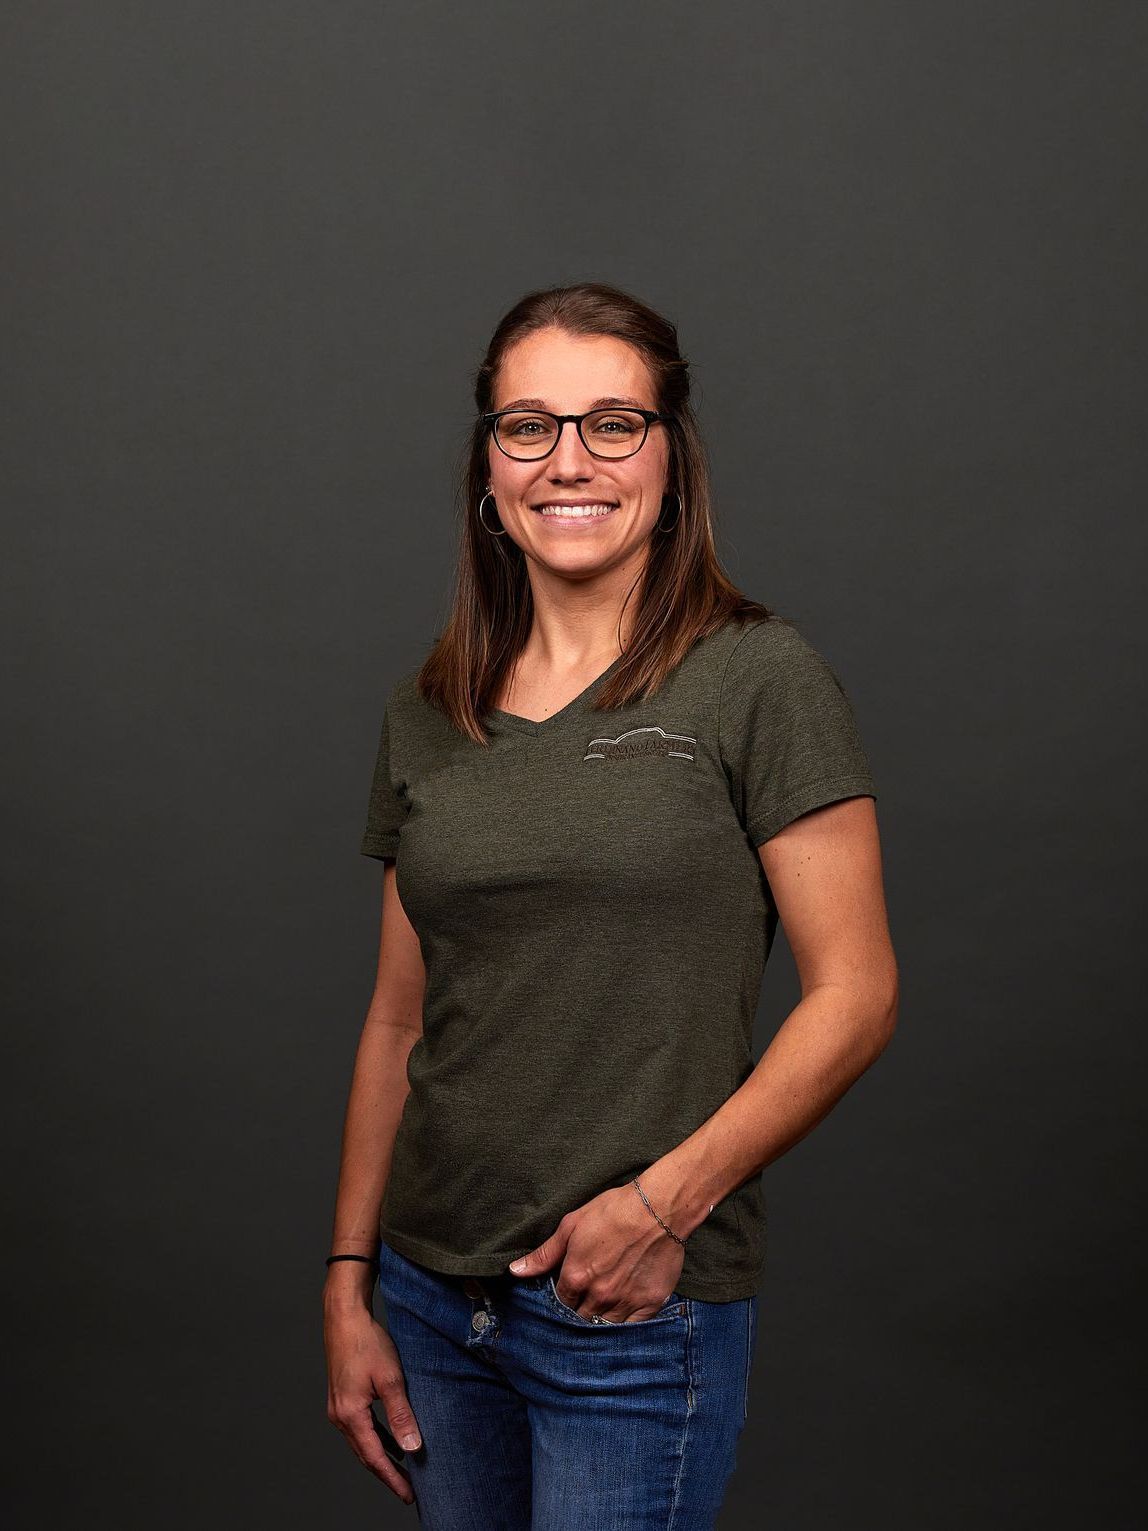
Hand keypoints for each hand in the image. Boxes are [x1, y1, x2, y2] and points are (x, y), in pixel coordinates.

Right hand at [323, 1291, 420, 1503]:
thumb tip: (411, 1447)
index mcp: (350, 1415)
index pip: (374, 1458)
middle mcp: (340, 1416)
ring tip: (402, 1471)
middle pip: (366, 1455)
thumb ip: (401, 1414)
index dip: (393, 1479)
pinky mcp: (342, 1398)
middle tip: (408, 1490)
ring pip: (362, 1442)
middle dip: (387, 1474)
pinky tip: (388, 1440)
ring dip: (381, 1457)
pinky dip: (375, 1439)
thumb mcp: (390, 1378)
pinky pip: (359, 1428)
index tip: (409, 1495)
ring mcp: (338, 1407)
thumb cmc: (366, 1343)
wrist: (344, 1317)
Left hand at [508, 1180, 685, 1322]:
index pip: (560, 1304)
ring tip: (600, 1312)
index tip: (567, 1294)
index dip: (562, 1300)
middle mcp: (598, 1296)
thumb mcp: (572, 1225)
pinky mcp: (649, 1304)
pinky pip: (633, 1329)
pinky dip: (625, 1328)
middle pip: (580, 1320)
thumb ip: (544, 1254)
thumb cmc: (613, 1210)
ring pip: (604, 1328)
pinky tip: (623, 1318)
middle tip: (583, 1305)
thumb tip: (515, 1271)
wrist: (658, 1207)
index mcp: (576, 1277)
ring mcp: (625, 1302)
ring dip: (599, 1322)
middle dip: (578, 1315)